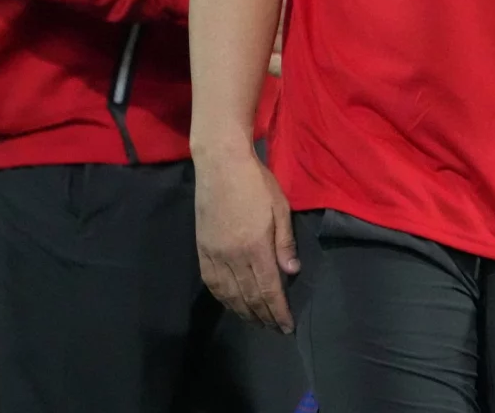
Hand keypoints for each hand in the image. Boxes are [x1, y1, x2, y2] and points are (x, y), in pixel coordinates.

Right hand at [195, 146, 299, 332]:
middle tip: (275, 329)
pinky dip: (223, 298)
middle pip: (249, 296)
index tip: (287, 326)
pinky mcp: (202, 249)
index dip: (278, 311)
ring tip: (256, 322)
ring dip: (244, 312)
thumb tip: (292, 273)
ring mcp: (215, 254)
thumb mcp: (280, 208)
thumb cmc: (256, 182)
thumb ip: (285, 242)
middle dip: (264, 317)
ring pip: (229, 294)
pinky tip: (231, 304)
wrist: (220, 164)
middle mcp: (234, 256)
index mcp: (256, 247)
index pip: (269, 289)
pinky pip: (212, 283)